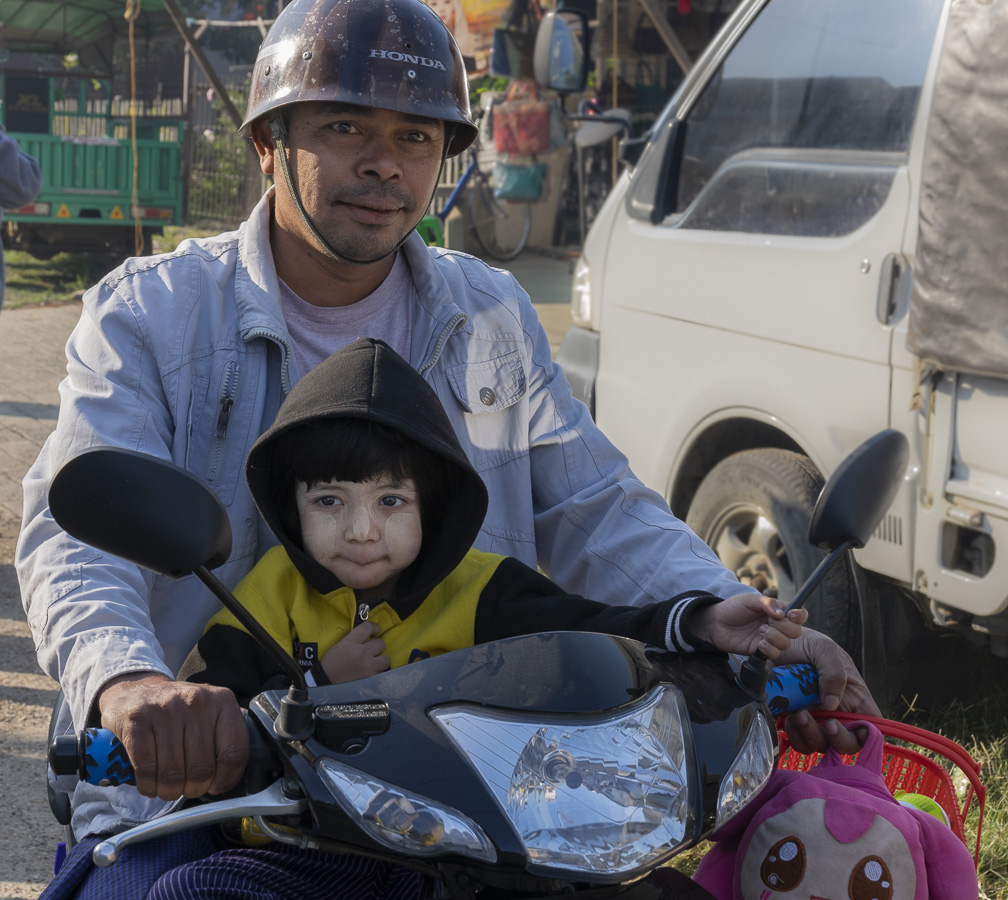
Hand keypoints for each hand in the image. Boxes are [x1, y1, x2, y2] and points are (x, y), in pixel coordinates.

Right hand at [98, 672, 247, 800]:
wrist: (137, 690)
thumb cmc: (180, 712)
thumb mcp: (211, 714)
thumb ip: (226, 739)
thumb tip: (229, 778)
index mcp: (222, 701)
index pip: (235, 752)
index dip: (226, 779)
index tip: (216, 786)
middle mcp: (196, 701)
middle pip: (202, 768)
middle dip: (193, 789)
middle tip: (187, 788)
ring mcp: (165, 708)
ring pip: (172, 773)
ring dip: (169, 790)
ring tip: (167, 787)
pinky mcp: (136, 719)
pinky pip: (146, 768)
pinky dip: (148, 785)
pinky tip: (149, 783)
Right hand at [321, 621, 389, 683]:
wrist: (325, 682)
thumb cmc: (331, 663)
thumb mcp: (340, 645)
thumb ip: (354, 639)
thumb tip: (368, 635)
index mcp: (351, 642)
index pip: (368, 627)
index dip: (375, 627)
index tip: (374, 631)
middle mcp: (361, 653)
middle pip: (381, 643)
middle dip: (376, 646)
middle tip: (370, 651)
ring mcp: (368, 667)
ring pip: (386, 659)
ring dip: (380, 660)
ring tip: (373, 663)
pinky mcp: (370, 679)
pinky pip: (382, 673)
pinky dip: (377, 673)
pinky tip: (370, 673)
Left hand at [691, 592, 806, 658]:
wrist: (716, 623)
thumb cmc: (732, 608)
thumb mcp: (748, 600)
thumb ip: (766, 603)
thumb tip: (782, 612)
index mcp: (777, 611)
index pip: (798, 615)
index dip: (800, 616)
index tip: (791, 615)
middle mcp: (777, 626)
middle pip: (796, 631)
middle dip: (784, 627)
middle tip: (767, 622)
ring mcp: (770, 639)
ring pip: (787, 643)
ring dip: (775, 637)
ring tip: (760, 631)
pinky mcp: (762, 651)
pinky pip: (775, 654)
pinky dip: (769, 649)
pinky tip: (758, 644)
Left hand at [779, 629, 880, 754]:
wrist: (769, 640)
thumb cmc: (803, 641)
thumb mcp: (823, 648)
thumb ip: (834, 673)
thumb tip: (832, 704)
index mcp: (853, 694)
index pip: (871, 722)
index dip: (869, 733)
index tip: (858, 732)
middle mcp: (836, 710)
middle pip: (847, 742)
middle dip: (838, 739)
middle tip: (827, 724)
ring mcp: (815, 718)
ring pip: (820, 744)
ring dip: (811, 735)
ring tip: (799, 714)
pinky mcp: (793, 720)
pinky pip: (798, 740)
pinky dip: (794, 735)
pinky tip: (788, 717)